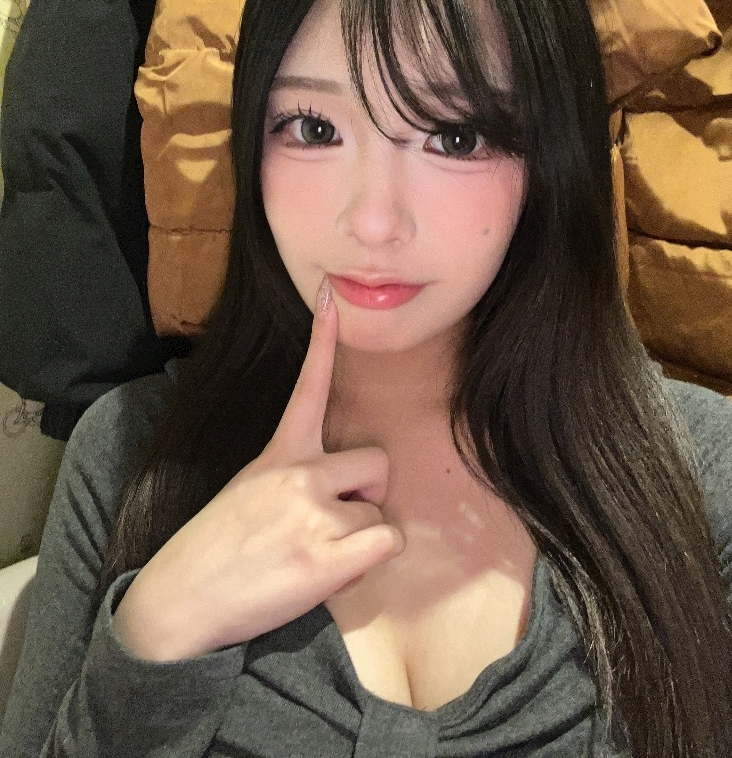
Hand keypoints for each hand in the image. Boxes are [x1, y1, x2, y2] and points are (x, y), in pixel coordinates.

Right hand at [113, 277, 404, 660]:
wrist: (180, 600)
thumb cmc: (218, 547)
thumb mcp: (250, 489)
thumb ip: (295, 476)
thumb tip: (344, 491)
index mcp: (278, 452)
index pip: (309, 385)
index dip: (323, 339)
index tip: (329, 295)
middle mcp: (300, 471)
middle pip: (377, 463)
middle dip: (366, 496)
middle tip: (328, 527)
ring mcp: (315, 510)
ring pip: (381, 516)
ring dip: (358, 542)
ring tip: (311, 559)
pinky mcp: (328, 554)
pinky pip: (387, 543)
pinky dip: (367, 565)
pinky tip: (328, 576)